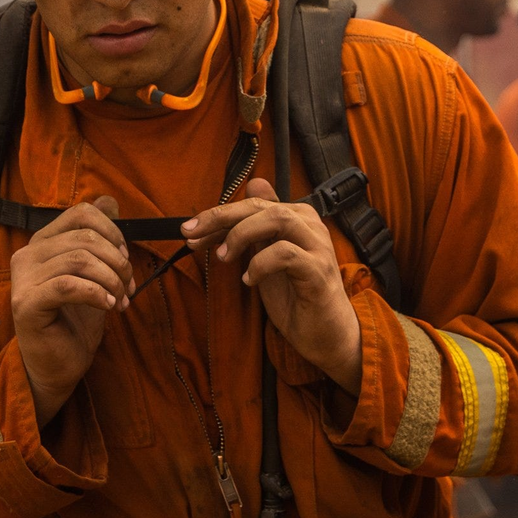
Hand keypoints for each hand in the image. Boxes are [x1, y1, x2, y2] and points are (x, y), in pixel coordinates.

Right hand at [10, 196, 131, 425]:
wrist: (56, 366)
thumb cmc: (73, 322)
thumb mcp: (93, 274)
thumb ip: (97, 238)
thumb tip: (109, 200)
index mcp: (43, 242)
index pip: (81, 214)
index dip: (113, 232)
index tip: (125, 259)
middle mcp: (27, 254)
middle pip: (85, 238)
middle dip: (117, 262)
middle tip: (128, 289)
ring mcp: (23, 278)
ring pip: (79, 260)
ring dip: (110, 280)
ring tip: (119, 301)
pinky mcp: (26, 303)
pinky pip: (68, 285)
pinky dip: (96, 293)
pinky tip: (107, 307)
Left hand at [184, 179, 362, 393]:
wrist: (327, 334)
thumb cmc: (297, 295)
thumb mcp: (269, 256)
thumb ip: (259, 225)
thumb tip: (251, 183)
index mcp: (298, 218)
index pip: (252, 204)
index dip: (218, 215)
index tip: (189, 231)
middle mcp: (310, 225)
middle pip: (261, 206)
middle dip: (220, 218)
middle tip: (192, 235)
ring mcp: (317, 246)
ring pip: (276, 219)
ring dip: (240, 235)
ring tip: (222, 257)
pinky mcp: (318, 271)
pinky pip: (285, 254)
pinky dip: (260, 264)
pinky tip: (248, 281)